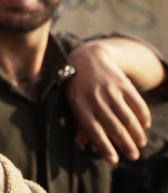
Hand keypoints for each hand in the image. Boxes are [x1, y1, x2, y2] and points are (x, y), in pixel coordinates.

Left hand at [67, 41, 150, 163]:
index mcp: (79, 104)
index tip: (113, 160)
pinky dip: (142, 114)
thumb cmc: (77, 85)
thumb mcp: (73, 102)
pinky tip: (144, 124)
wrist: (87, 57)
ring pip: (127, 116)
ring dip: (136, 132)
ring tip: (140, 143)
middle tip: (133, 156)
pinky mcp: (122, 82)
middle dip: (125, 143)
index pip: (93, 129)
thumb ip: (79, 122)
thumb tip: (80, 144)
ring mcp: (109, 89)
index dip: (104, 146)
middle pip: (113, 125)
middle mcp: (94, 97)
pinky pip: (136, 101)